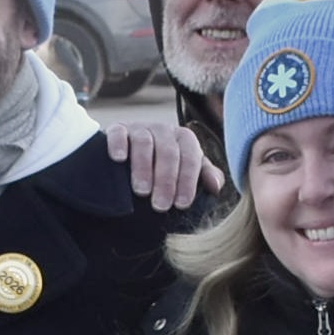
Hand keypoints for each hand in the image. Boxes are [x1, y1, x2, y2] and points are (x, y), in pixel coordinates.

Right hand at [104, 120, 218, 212]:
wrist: (132, 160)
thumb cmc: (165, 169)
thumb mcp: (187, 172)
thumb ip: (204, 176)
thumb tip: (215, 185)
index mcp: (184, 139)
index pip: (190, 158)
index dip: (187, 181)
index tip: (182, 204)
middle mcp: (164, 130)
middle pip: (168, 152)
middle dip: (166, 180)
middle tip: (161, 205)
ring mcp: (140, 128)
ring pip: (144, 142)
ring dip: (143, 167)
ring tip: (142, 191)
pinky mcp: (118, 130)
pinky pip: (118, 133)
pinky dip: (118, 144)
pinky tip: (119, 159)